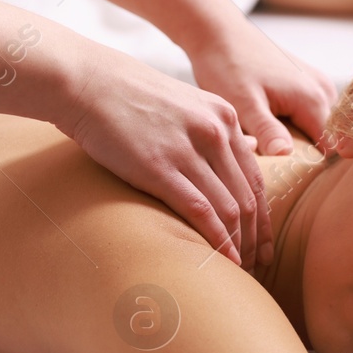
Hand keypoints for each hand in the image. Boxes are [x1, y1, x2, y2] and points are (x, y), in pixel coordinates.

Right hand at [58, 44, 269, 268]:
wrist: (88, 83)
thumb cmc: (132, 97)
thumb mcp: (188, 103)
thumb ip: (219, 130)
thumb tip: (253, 150)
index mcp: (225, 117)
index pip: (256, 179)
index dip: (265, 218)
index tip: (264, 245)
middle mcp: (216, 132)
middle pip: (249, 197)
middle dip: (256, 238)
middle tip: (258, 267)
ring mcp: (189, 149)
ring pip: (230, 208)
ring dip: (238, 245)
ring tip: (240, 270)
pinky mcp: (160, 167)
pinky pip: (200, 210)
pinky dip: (216, 240)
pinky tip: (221, 260)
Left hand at [185, 17, 337, 155]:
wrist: (218, 32)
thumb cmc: (227, 65)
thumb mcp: (242, 103)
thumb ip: (266, 130)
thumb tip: (286, 155)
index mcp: (312, 98)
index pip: (331, 147)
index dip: (311, 166)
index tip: (286, 174)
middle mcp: (323, 89)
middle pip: (325, 137)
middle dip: (303, 153)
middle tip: (270, 158)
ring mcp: (316, 83)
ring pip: (317, 125)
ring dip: (298, 138)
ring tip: (267, 139)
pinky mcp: (306, 80)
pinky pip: (310, 112)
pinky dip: (294, 123)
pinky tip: (269, 123)